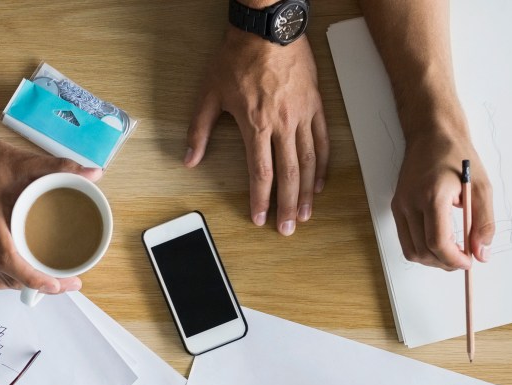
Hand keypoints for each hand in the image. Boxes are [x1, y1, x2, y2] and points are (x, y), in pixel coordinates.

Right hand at [0, 134, 103, 291]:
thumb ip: (60, 167)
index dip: (32, 278)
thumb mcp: (25, 161)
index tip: (57, 285)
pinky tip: (27, 273)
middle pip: (8, 277)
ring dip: (25, 285)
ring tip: (52, 281)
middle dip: (39, 287)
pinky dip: (11, 278)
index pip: (8, 260)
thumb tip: (95, 173)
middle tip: (68, 283)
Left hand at [185, 30, 328, 235]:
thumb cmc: (239, 56)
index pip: (261, 173)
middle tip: (287, 228)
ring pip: (308, 163)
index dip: (261, 200)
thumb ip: (199, 130)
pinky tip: (319, 182)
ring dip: (306, 192)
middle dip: (287, 206)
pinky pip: (322, 141)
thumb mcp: (209, 92)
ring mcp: (302, 116)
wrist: (267, 28)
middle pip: (288, 176)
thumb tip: (189, 160)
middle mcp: (282, 125)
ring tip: (305, 213)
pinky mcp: (315, 106)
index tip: (260, 217)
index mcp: (256, 125)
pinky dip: (322, 165)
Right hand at [392, 123, 494, 269]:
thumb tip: (482, 253)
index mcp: (433, 195)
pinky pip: (406, 240)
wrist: (432, 133)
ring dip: (433, 259)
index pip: (438, 242)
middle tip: (463, 258)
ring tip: (452, 252)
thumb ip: (484, 223)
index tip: (468, 262)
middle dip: (445, 263)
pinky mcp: (396, 206)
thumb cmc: (457, 155)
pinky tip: (438, 242)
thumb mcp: (482, 187)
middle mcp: (411, 202)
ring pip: (412, 250)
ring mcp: (400, 205)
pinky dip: (422, 248)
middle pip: (423, 251)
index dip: (454, 259)